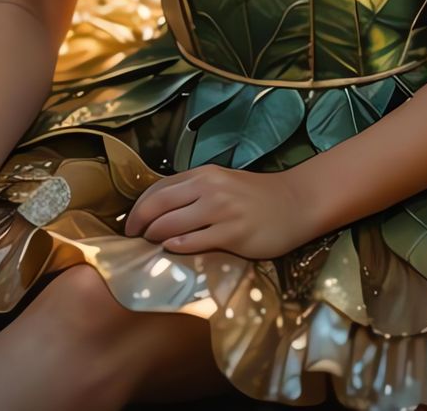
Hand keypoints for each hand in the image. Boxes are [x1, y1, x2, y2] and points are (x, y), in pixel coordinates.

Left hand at [122, 164, 323, 260]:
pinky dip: (176, 248)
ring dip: (154, 238)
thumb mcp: (222, 183)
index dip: (138, 207)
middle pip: (158, 206)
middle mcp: (210, 188)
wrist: (296, 204)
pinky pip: (194, 243)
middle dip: (139, 224)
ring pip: (171, 225)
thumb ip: (193, 191)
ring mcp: (221, 211)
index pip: (158, 188)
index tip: (130, 224)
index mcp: (204, 174)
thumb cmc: (256, 197)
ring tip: (150, 247)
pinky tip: (170, 252)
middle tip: (132, 239)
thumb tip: (158, 209)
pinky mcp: (233, 234)